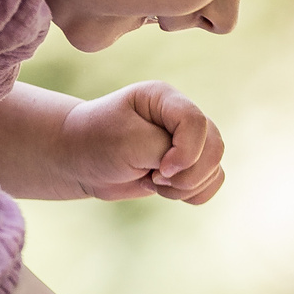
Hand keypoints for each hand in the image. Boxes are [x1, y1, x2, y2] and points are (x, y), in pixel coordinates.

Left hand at [60, 83, 224, 204]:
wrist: (79, 159)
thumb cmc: (98, 142)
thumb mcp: (128, 142)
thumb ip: (166, 151)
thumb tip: (193, 170)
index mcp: (165, 98)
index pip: (197, 122)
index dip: (186, 152)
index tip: (159, 170)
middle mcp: (181, 117)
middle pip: (214, 147)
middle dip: (188, 174)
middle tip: (154, 177)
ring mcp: (187, 140)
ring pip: (214, 169)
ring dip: (186, 187)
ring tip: (153, 182)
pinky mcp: (187, 164)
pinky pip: (212, 182)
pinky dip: (192, 194)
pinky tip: (164, 190)